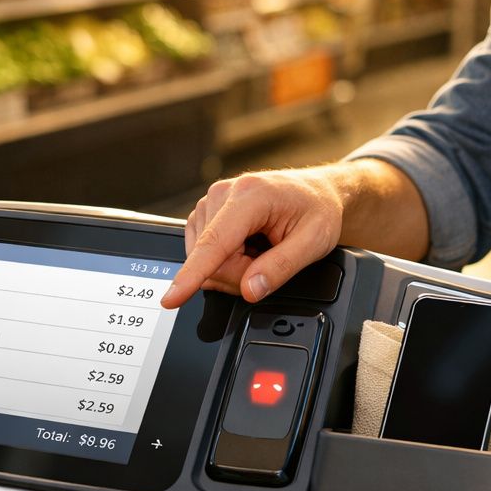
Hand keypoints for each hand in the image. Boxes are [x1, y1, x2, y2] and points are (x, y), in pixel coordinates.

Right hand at [161, 168, 344, 308]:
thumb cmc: (318, 210)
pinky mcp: (207, 211)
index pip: (214, 243)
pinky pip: (205, 251)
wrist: (318, 192)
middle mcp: (224, 193)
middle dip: (239, 273)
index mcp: (251, 195)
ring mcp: (212, 200)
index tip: (172, 298)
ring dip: (233, 266)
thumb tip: (249, 290)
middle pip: (212, 258)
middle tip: (270, 260)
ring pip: (206, 258)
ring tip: (262, 248)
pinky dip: (227, 258)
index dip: (192, 275)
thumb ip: (280, 268)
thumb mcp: (314, 242)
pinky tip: (249, 245)